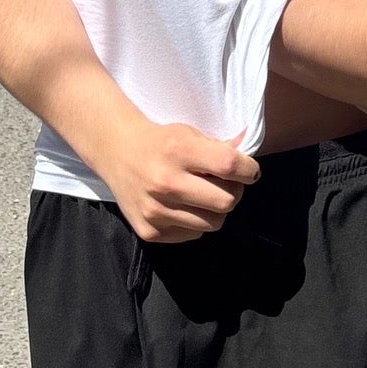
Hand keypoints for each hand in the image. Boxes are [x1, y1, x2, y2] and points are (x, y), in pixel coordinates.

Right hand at [101, 117, 259, 243]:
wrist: (116, 152)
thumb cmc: (161, 141)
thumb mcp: (190, 133)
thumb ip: (221, 148)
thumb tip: (249, 161)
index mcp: (179, 150)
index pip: (229, 166)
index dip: (249, 170)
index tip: (250, 171)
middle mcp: (166, 182)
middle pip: (226, 201)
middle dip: (235, 192)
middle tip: (227, 184)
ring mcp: (156, 210)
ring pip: (213, 223)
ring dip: (216, 210)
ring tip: (206, 196)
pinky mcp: (149, 230)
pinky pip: (192, 234)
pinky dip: (196, 221)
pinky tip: (185, 206)